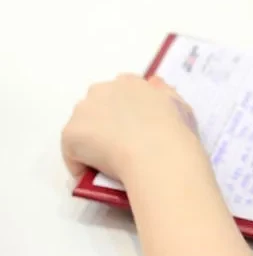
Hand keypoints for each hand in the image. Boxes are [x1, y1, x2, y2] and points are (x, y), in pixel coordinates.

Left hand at [62, 74, 198, 181]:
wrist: (158, 154)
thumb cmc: (174, 131)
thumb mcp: (179, 105)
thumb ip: (163, 93)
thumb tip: (153, 83)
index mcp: (130, 82)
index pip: (119, 91)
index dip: (125, 110)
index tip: (133, 126)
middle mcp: (103, 89)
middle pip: (96, 106)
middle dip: (104, 122)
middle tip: (120, 144)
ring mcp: (83, 111)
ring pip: (82, 127)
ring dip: (91, 140)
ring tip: (108, 160)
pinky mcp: (71, 134)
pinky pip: (72, 152)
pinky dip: (81, 164)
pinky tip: (96, 173)